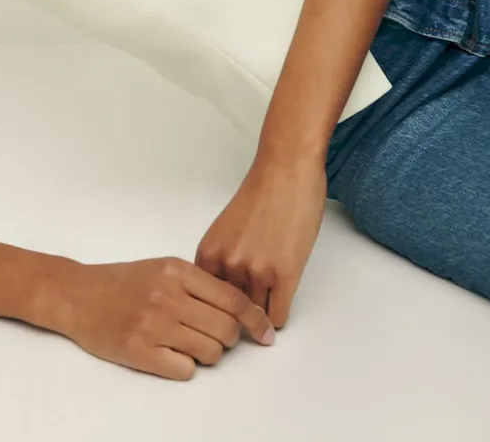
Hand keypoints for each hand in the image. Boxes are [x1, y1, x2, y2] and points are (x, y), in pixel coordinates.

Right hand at [60, 256, 275, 380]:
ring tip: (188, 344)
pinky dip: (185, 367)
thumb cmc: (121, 282)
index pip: (232, 298)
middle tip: (213, 336)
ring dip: (207, 354)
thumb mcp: (161, 268)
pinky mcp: (140, 351)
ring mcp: (154, 324)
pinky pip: (186, 371)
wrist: (77, 294)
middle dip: (227, 339)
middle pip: (226, 329)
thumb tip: (238, 309)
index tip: (266, 333)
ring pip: (210, 352)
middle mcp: (168, 295)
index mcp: (176, 270)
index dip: (255, 319)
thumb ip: (196, 283)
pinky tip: (170, 355)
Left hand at [194, 156, 326, 327]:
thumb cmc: (259, 194)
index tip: (224, 312)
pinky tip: (280, 302)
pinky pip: (278, 316)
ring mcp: (256, 272)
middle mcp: (228, 265)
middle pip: (229, 313)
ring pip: (255, 318)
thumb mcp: (226, 230)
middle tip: (247, 316)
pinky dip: (277, 317)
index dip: (215, 308)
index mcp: (209, 253)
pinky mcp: (285, 276)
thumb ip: (223, 259)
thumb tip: (226, 290)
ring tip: (266, 308)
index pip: (204, 301)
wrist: (285, 171)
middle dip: (238, 316)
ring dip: (260, 317)